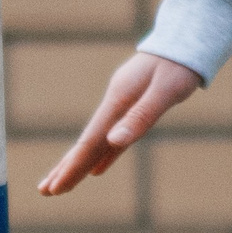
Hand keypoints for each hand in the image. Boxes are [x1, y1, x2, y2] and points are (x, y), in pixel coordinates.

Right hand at [39, 51, 202, 195]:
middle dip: (66, 168)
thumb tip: (112, 141)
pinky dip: (103, 155)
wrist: (186, 40)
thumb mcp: (165, 91)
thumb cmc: (179, 65)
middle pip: (86, 143)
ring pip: (96, 142)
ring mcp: (121, 107)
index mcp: (118, 102)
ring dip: (78, 164)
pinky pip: (113, 138)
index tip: (56, 188)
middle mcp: (114, 106)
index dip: (72, 166)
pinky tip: (96, 169)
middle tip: (45, 192)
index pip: (90, 141)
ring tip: (61, 185)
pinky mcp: (132, 108)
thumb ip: (140, 116)